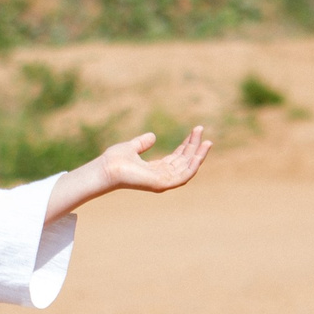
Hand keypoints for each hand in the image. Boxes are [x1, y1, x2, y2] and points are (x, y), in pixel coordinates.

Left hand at [44, 126, 211, 221]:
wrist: (106, 168)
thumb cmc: (114, 160)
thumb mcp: (132, 147)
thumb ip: (142, 143)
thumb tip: (152, 136)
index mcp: (155, 170)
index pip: (176, 158)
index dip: (187, 145)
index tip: (195, 131)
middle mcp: (161, 177)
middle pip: (184, 161)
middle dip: (194, 146)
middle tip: (201, 129)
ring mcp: (163, 182)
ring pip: (187, 168)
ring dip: (198, 154)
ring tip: (207, 140)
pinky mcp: (162, 184)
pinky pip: (184, 175)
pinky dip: (194, 165)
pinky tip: (200, 153)